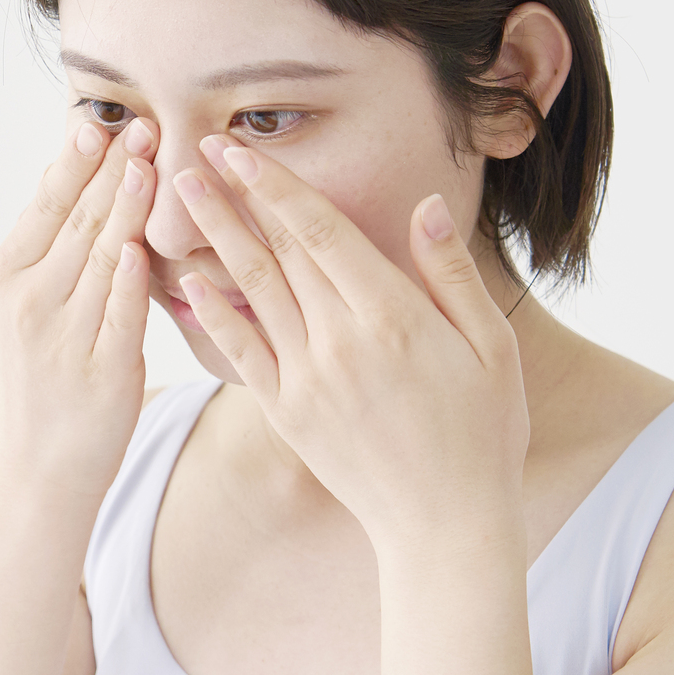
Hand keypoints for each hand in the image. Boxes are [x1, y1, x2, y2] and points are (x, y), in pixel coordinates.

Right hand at [0, 117, 157, 497]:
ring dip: (127, 207)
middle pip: (77, 220)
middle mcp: (31, 300)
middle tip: (143, 124)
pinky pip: (120, 315)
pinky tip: (143, 247)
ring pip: (101, 257)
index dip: (77, 160)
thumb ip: (53, 245)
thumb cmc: (44, 376)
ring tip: (150, 163)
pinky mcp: (101, 371)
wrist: (37, 465)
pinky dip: (130, 280)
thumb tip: (76, 172)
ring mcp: (64, 336)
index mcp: (11, 275)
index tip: (104, 120)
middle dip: (112, 169)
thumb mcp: (30, 303)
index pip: (47, 202)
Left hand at [170, 135, 529, 552]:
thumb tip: (423, 205)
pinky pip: (241, 354)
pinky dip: (212, 315)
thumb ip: (451, 274)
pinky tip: (186, 281)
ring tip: (181, 194)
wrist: (446, 526)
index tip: (240, 148)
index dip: (276, 185)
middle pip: (277, 252)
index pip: (321, 232)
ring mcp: (308, 379)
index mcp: (393, 316)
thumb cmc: (483, 432)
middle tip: (193, 150)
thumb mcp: (492, 346)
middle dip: (234, 196)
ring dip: (214, 237)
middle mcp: (341, 341)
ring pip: (251, 291)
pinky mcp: (288, 414)